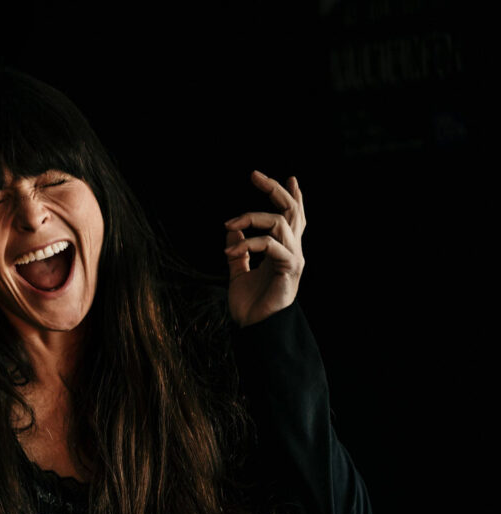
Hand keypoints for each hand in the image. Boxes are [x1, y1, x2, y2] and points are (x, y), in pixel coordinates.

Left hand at [224, 170, 305, 326]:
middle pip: (292, 211)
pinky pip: (271, 245)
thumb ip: (238, 250)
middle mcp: (292, 251)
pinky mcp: (288, 269)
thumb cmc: (250, 305)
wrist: (254, 328)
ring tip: (229, 223)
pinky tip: (230, 250)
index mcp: (282, 250)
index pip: (291, 217)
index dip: (290, 196)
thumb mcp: (238, 271)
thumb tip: (231, 228)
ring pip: (281, 222)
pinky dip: (249, 242)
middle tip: (255, 176)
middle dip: (276, 190)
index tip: (286, 176)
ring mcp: (293, 259)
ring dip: (252, 217)